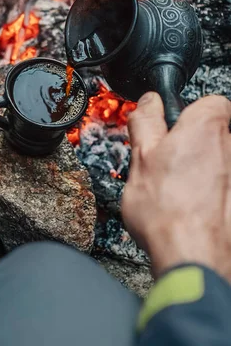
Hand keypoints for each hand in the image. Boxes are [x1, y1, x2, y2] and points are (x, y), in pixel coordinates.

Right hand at [122, 92, 230, 279]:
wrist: (194, 261)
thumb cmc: (168, 211)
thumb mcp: (140, 157)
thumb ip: (146, 122)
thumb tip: (149, 102)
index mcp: (207, 126)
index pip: (210, 101)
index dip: (187, 114)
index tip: (170, 130)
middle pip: (214, 135)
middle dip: (193, 146)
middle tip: (168, 167)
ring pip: (219, 165)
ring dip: (203, 174)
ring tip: (179, 195)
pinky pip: (224, 189)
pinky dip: (213, 196)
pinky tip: (194, 212)